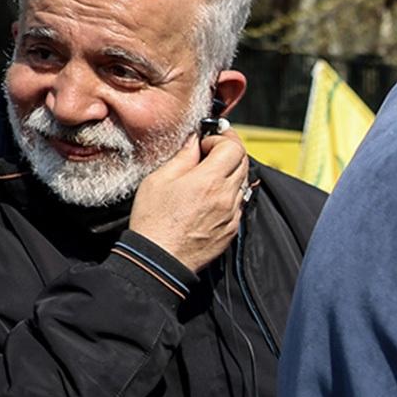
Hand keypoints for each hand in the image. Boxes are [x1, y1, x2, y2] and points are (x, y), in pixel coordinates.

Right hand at [127, 132, 249, 272]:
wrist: (160, 258)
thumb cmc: (154, 221)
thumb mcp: (159, 179)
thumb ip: (183, 157)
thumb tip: (194, 141)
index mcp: (209, 181)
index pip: (234, 148)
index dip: (222, 138)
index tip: (208, 140)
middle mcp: (226, 197)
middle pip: (243, 162)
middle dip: (229, 151)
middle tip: (211, 150)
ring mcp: (232, 214)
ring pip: (242, 183)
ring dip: (230, 172)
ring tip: (209, 173)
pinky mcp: (232, 228)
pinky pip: (238, 203)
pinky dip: (229, 193)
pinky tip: (211, 195)